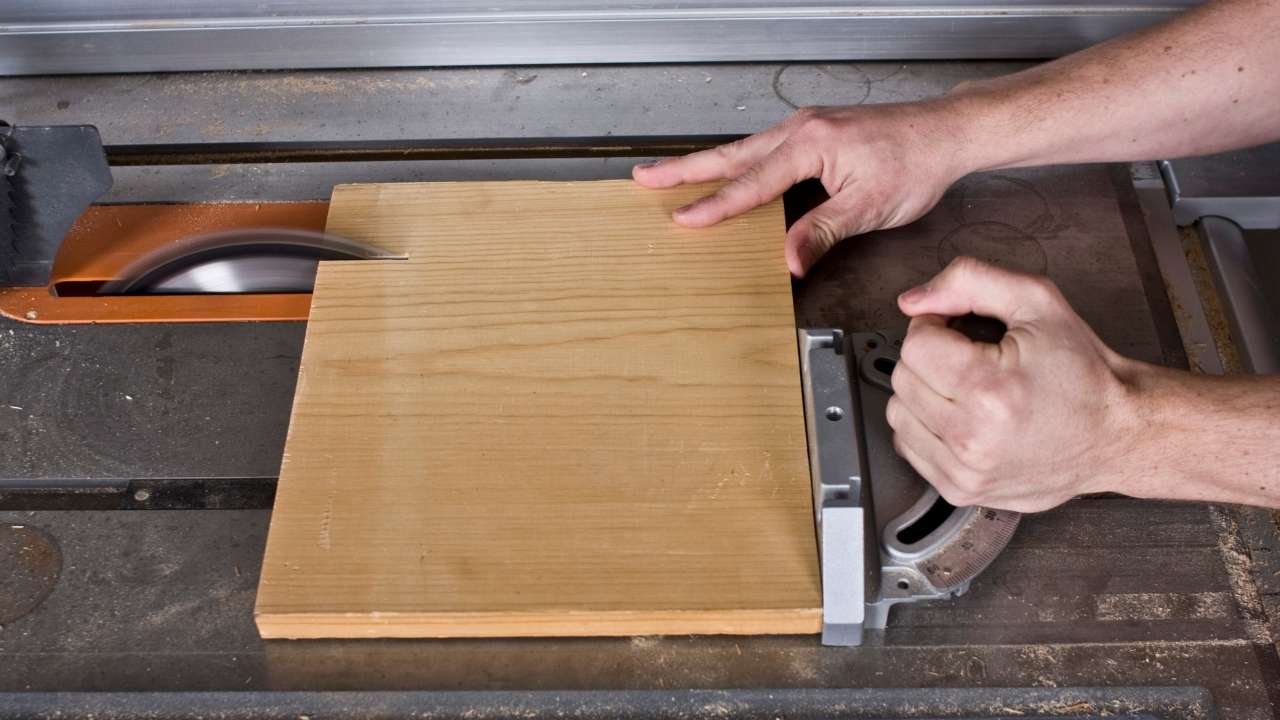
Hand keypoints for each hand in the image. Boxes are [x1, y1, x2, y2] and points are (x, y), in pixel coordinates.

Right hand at [632, 102, 974, 275]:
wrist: (946, 133)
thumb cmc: (916, 162)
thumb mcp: (868, 208)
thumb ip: (822, 231)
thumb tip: (788, 259)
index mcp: (810, 145)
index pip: (751, 184)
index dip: (715, 205)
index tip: (682, 219)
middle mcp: (802, 129)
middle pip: (732, 155)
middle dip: (685, 168)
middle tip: (646, 177)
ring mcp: (807, 127)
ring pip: (745, 149)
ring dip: (706, 163)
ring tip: (671, 174)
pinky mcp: (815, 131)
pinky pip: (764, 147)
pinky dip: (737, 161)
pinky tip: (727, 171)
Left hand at [887, 257, 1144, 511]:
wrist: (1116, 434)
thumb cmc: (1083, 372)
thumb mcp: (1038, 302)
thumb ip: (970, 281)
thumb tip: (912, 300)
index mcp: (990, 390)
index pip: (916, 344)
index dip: (936, 326)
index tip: (960, 332)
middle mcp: (972, 437)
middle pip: (903, 377)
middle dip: (930, 359)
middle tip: (970, 359)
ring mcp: (964, 470)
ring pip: (898, 413)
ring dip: (923, 393)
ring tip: (967, 389)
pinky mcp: (960, 490)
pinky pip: (908, 446)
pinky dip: (927, 427)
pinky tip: (962, 418)